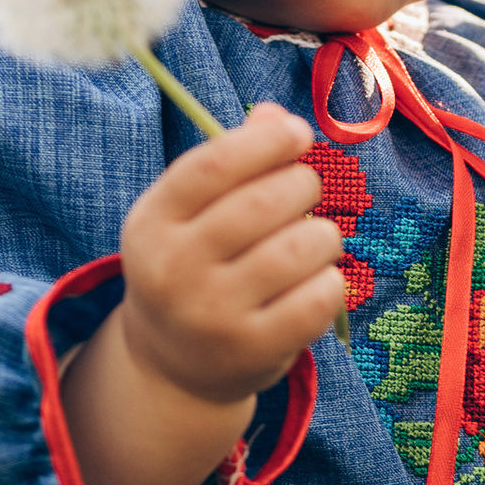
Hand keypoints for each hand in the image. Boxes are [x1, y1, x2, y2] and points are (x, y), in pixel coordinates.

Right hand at [60, 103, 344, 484]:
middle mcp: (175, 269)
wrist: (172, 367)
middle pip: (263, 203)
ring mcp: (213, 315)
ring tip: (313, 240)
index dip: (265, 141)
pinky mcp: (253, 351)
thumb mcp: (191, 214)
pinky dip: (331, 281)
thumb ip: (232, 160)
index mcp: (152, 222)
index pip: (213, 165)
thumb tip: (280, 117)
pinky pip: (320, 297)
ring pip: (301, 247)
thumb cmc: (194, 267)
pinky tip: (317, 282)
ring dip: (322, 234)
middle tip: (305, 190)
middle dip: (301, 184)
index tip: (297, 134)